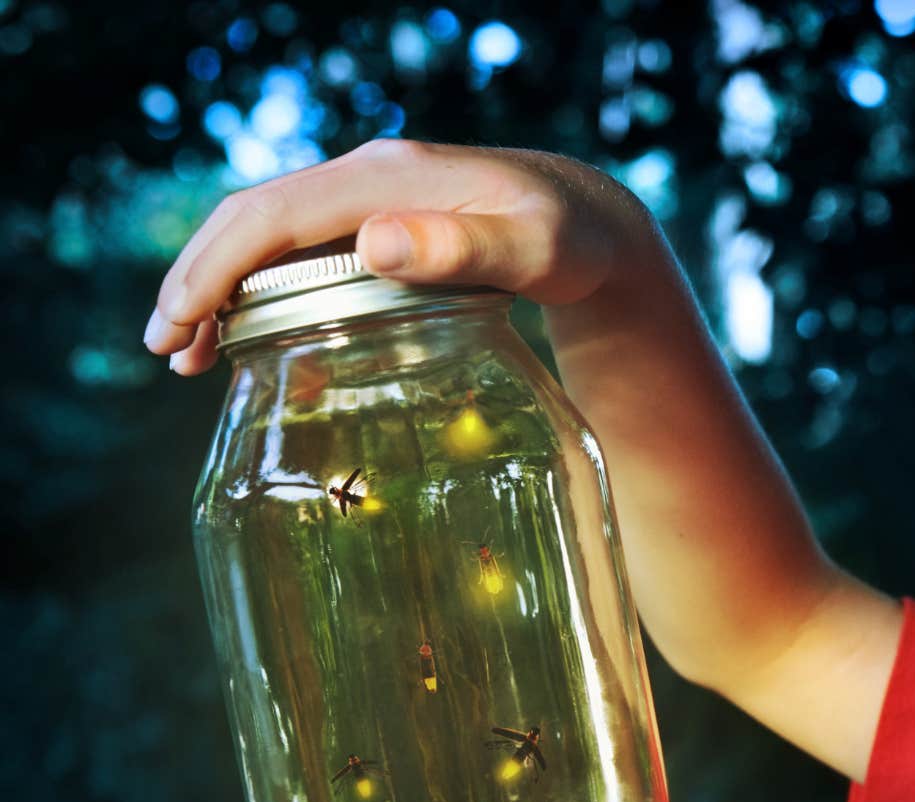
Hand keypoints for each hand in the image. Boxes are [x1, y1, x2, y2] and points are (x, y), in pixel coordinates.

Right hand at [142, 137, 652, 374]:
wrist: (594, 224)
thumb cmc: (571, 240)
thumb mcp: (534, 249)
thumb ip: (465, 248)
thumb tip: (377, 242)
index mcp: (387, 177)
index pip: (275, 214)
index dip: (219, 265)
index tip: (182, 320)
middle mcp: (369, 178)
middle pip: (255, 221)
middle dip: (200, 279)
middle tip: (167, 349)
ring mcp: (371, 199)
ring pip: (271, 238)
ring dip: (222, 288)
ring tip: (189, 357)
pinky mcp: (380, 224)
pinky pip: (301, 252)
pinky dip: (262, 292)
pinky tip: (249, 341)